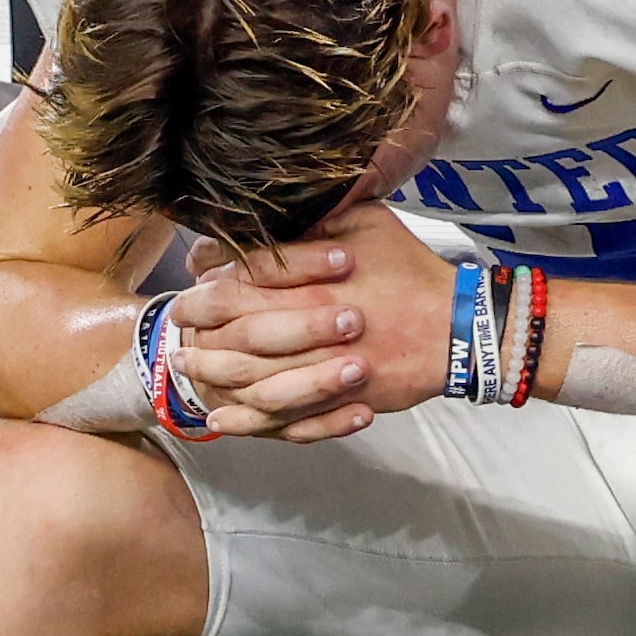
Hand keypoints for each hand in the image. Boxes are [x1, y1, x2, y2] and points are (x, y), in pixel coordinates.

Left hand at [175, 206, 459, 439]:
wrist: (459, 327)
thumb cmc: (411, 270)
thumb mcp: (368, 222)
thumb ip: (318, 218)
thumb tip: (272, 213)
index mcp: (315, 282)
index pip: (242, 282)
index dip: (208, 285)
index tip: (191, 287)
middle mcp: (312, 328)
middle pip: (237, 333)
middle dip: (199, 330)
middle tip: (176, 330)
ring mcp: (324, 371)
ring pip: (251, 379)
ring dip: (213, 374)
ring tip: (187, 368)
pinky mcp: (337, 403)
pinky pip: (281, 419)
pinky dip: (247, 422)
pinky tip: (221, 419)